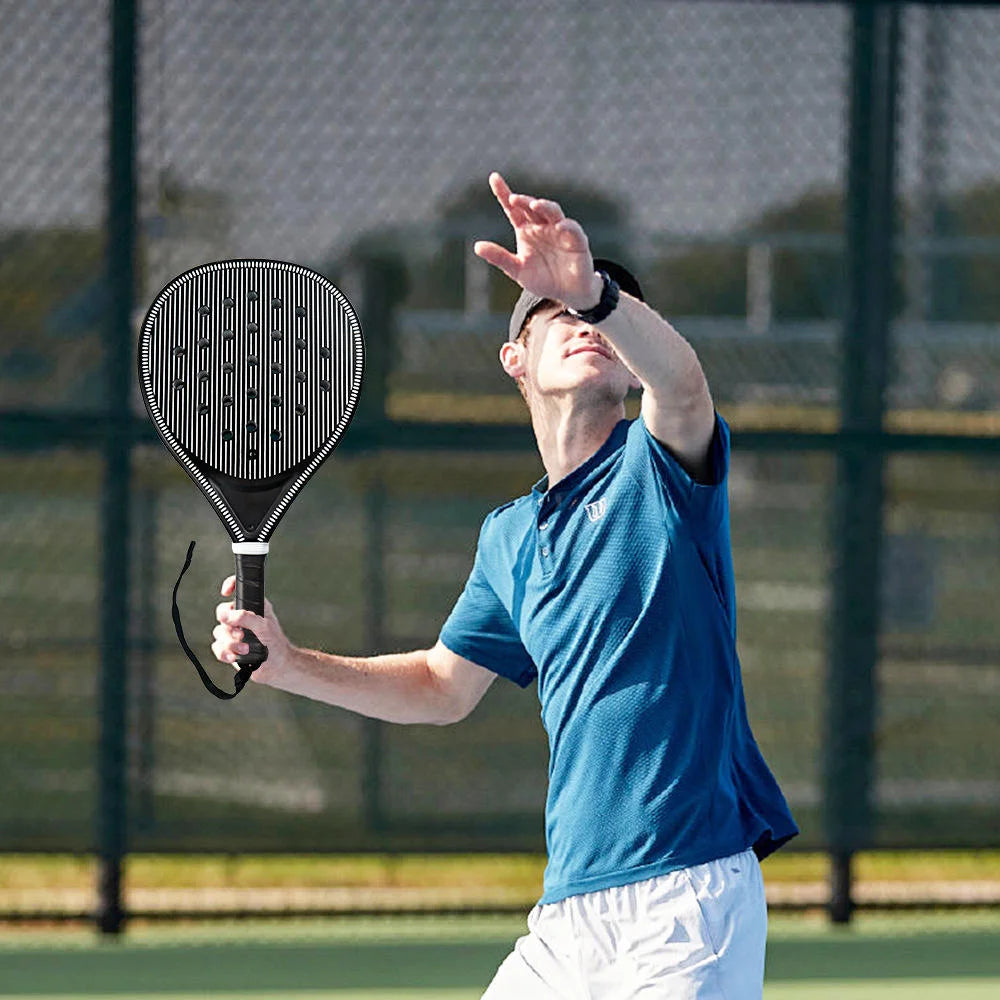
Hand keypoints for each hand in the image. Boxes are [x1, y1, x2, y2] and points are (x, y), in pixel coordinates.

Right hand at [212, 576, 290, 684]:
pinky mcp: (230, 647)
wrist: (277, 667)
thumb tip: (227, 616)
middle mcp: (242, 617)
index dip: (230, 585)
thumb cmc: (275, 643)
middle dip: (228, 624)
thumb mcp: (264, 626)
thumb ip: (246, 617)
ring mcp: (234, 632)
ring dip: (230, 643)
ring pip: (218, 632)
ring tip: (245, 649)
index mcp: (253, 606)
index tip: (225, 592)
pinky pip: (217, 647)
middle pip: (222, 613)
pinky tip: (234, 657)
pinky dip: (224, 653)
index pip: (239, 589)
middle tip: (240, 633)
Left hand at [474, 172, 601, 311]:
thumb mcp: (517, 270)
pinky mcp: (577, 241)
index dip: (504, 193)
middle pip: (533, 207)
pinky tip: (559, 226)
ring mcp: (560, 231)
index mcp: (526, 230)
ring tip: (534, 205)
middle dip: (524, 201)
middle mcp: (543, 226)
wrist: (566, 294)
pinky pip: (573, 230)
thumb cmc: (542, 279)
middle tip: (514, 199)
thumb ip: (499, 257)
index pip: (514, 209)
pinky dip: (567, 226)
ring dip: (544, 206)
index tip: (494, 178)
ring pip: (553, 212)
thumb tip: (477, 246)